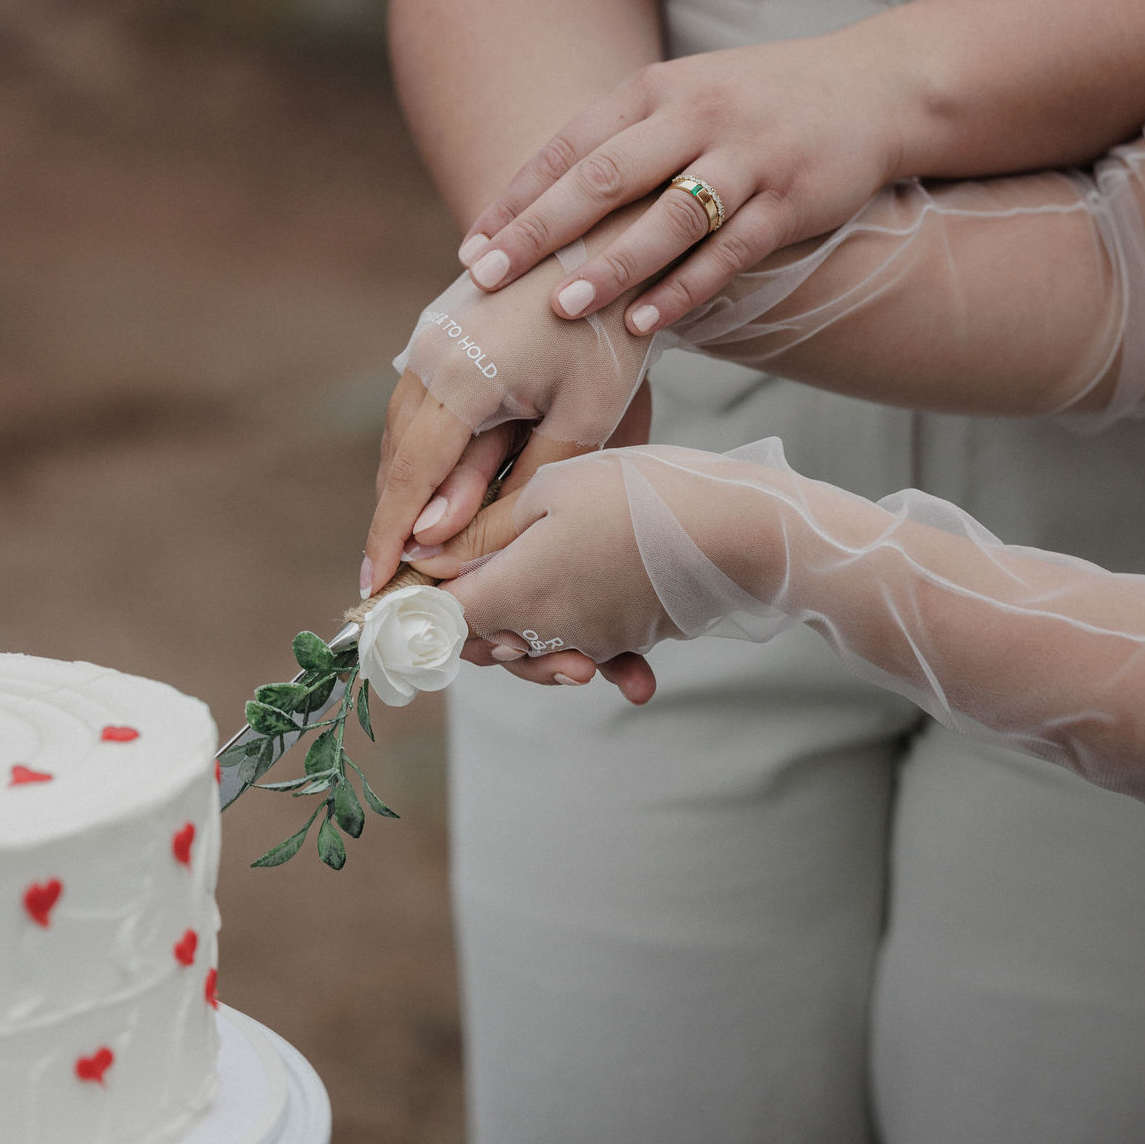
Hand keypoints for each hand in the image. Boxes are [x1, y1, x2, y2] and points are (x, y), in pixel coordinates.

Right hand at [365, 209, 656, 599]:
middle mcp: (428, 357)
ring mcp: (427, 341)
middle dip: (388, 521)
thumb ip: (514, 486)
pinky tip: (426, 484)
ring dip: (400, 487)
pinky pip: (414, 406)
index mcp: (460, 380)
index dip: (388, 538)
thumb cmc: (608, 332)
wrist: (606, 236)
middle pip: (395, 458)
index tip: (371, 587)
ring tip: (401, 544)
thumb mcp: (581, 419)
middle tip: (382, 582)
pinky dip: (416, 451)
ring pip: (399, 432)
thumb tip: (443, 542)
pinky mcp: (437, 333)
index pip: (412, 477)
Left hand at [409, 442, 771, 702]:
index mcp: (515, 591)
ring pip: (534, 649)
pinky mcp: (625, 638)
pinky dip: (588, 647)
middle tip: (475, 567)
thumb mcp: (549, 491)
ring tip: (529, 582)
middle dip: (468, 621)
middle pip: (484, 642)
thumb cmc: (639, 494)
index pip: (438, 618)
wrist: (738, 530)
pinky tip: (603, 652)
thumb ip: (480, 531)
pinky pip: (590, 649)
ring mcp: (589, 639)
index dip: (414, 607)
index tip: (406, 590)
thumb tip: (420, 557)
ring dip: (527, 636)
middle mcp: (546, 629)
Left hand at [452, 28, 913, 334]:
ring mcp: (747, 158)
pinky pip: (728, 253)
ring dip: (611, 266)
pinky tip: (644, 324)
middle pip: (604, 177)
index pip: (569, 146)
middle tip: (488, 277)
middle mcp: (696, 116)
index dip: (517, 199)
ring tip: (562, 308)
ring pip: (668, 218)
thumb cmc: (759, 106)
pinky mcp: (791, 201)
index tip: (472, 247)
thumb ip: (625, 144)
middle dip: (540, 231)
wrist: (875, 88)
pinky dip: (684, 290)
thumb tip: (543, 214)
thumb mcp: (686, 100)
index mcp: (657, 90)